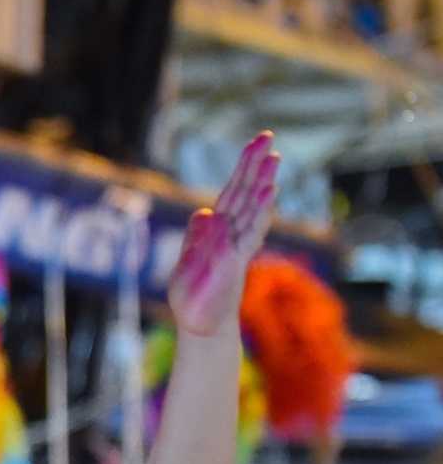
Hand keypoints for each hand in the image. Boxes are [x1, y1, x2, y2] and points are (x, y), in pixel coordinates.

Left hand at [167, 132, 280, 337]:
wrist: (197, 326)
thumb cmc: (195, 296)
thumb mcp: (189, 260)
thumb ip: (199, 236)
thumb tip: (205, 212)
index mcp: (219, 231)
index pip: (233, 193)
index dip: (243, 168)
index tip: (256, 142)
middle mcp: (232, 234)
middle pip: (245, 194)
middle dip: (255, 166)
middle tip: (267, 136)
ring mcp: (236, 247)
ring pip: (252, 210)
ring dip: (262, 185)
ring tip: (273, 159)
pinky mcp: (236, 262)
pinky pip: (249, 232)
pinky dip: (259, 212)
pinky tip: (268, 194)